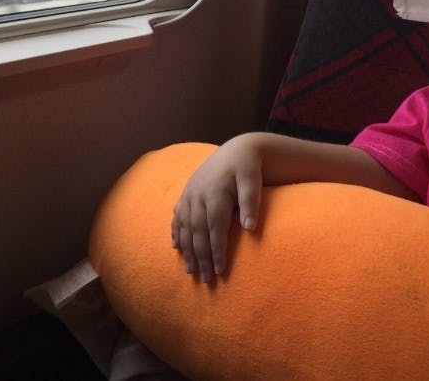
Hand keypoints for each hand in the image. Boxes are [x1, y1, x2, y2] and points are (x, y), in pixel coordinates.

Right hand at [171, 133, 262, 281]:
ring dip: (187, 250)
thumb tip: (249, 229)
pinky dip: (176, 232)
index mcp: (215, 192)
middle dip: (201, 256)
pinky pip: (177, 216)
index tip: (219, 271)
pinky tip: (176, 248)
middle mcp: (198, 194)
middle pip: (198, 231)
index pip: (215, 227)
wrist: (236, 150)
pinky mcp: (186, 193)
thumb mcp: (253, 180)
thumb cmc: (248, 167)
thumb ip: (250, 202)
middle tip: (206, 279)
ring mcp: (189, 193)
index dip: (216, 250)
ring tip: (190, 271)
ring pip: (185, 226)